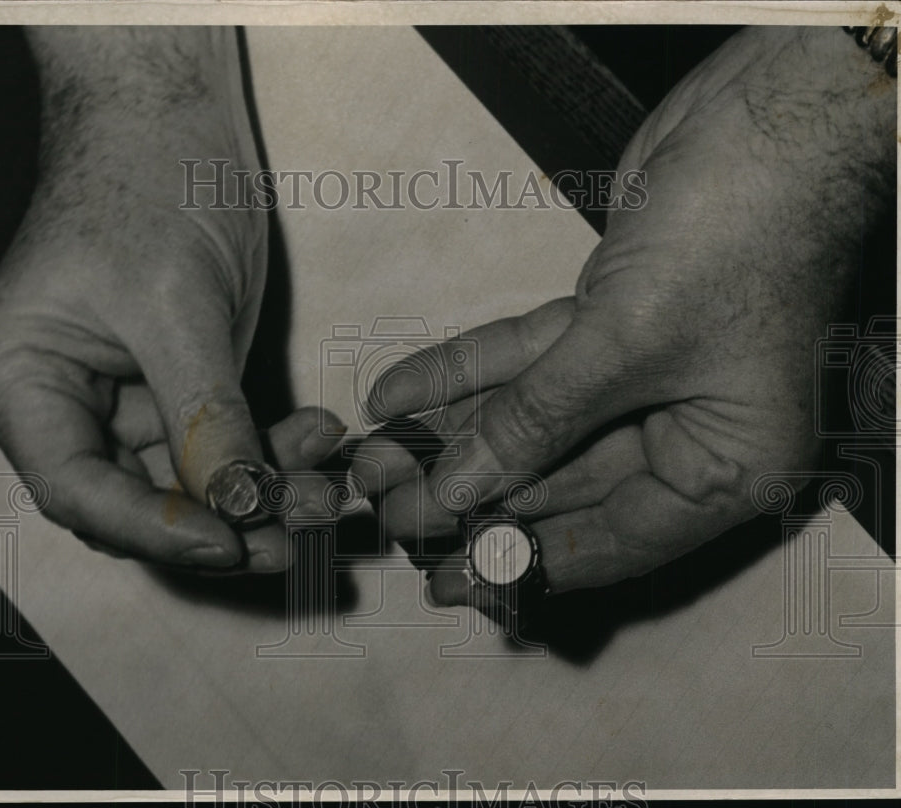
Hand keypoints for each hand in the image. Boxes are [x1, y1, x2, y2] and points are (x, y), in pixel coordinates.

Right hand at [0, 28, 341, 571]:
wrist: (171, 118)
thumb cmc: (148, 184)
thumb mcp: (177, 306)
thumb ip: (207, 414)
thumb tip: (242, 507)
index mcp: (22, 380)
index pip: (77, 489)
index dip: (154, 529)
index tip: (231, 541)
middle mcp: (62, 404)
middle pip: (133, 501)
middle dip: (222, 522)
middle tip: (300, 530)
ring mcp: (121, 400)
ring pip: (187, 482)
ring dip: (260, 491)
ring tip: (327, 486)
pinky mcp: (175, 388)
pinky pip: (221, 443)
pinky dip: (269, 450)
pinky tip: (317, 437)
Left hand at [358, 27, 894, 604]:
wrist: (767, 117)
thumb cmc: (734, 240)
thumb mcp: (626, 345)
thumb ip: (535, 422)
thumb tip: (455, 493)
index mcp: (723, 468)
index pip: (608, 542)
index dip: (521, 564)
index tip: (448, 582)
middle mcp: (684, 433)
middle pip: (558, 483)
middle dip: (470, 493)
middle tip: (389, 510)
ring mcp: (641, 377)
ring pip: (532, 420)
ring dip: (453, 434)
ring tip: (377, 456)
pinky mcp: (603, 324)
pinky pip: (525, 359)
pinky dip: (467, 370)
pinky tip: (399, 392)